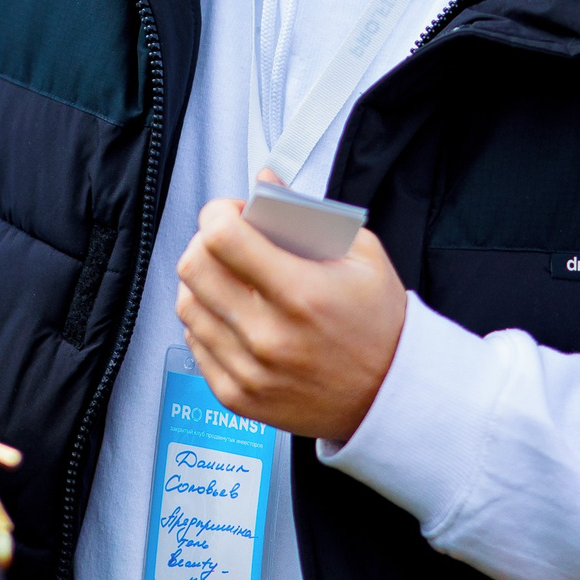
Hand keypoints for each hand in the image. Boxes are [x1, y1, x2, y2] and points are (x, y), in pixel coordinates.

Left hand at [174, 179, 407, 441]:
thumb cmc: (380, 326)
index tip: (231, 212)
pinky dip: (207, 322)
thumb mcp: (363, 257)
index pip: (222, 237)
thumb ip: (311, 214)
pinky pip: (195, 344)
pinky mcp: (238, 396)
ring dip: (201, 282)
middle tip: (226, 241)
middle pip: (194, 268)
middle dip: (205, 241)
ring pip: (188, 305)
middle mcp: (269, 336)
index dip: (219, 213)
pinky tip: (230, 314)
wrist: (391, 396)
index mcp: (301, 294)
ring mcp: (250, 371)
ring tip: (227, 277)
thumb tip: (266, 182)